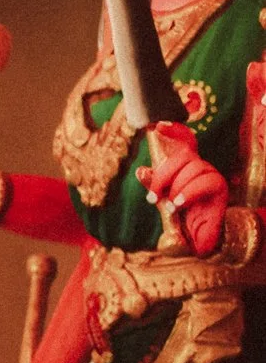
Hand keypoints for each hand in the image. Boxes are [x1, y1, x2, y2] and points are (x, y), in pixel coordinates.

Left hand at [135, 121, 227, 255]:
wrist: (199, 237)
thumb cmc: (182, 215)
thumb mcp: (163, 198)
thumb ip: (153, 183)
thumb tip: (140, 169)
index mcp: (186, 166)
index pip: (185, 142)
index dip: (175, 131)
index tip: (159, 125)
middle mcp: (200, 166)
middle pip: (183, 156)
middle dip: (163, 176)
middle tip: (153, 197)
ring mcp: (212, 175)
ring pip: (193, 169)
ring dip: (176, 189)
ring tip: (171, 207)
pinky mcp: (220, 187)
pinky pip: (203, 182)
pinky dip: (187, 194)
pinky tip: (179, 205)